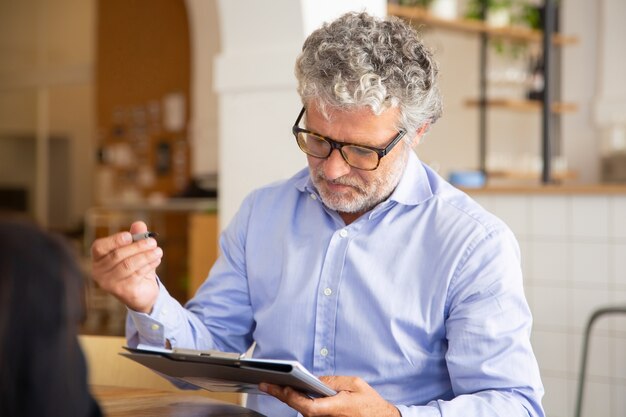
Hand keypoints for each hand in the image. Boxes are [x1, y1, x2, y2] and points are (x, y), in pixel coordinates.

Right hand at [91, 221, 161, 312]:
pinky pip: (136, 275)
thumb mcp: (136, 249)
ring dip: (146, 256)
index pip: (99, 247)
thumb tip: (139, 224)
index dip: (114, 240)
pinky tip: (156, 260)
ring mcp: (109, 283)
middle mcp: (99, 271)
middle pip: (117, 255)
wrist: (142, 292)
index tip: (129, 236)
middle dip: (137, 247)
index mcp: (99, 258)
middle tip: (153, 242)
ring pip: (128, 265)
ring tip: (158, 251)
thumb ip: (136, 236)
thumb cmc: (136, 266)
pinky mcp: (122, 291)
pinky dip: (148, 265)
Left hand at [259, 376, 400, 416]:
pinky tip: (289, 392)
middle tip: (265, 384)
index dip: (291, 397)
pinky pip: (308, 412)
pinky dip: (298, 402)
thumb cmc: (369, 403)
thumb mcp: (354, 385)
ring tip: (273, 384)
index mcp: (335, 408)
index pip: (307, 406)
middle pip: (299, 408)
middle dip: (281, 395)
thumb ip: (333, 381)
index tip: (279, 386)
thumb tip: (314, 379)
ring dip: (289, 398)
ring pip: (302, 411)